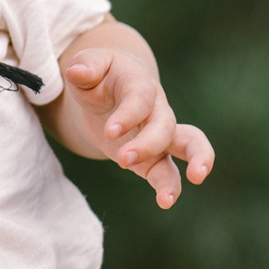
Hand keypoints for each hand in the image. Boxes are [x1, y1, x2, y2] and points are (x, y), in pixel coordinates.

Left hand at [60, 47, 213, 207]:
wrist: (111, 88)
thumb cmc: (99, 76)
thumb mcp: (88, 65)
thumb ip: (85, 66)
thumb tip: (78, 72)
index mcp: (139, 84)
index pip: (140, 98)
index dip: (128, 115)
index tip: (110, 131)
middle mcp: (157, 109)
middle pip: (165, 124)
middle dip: (148, 143)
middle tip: (123, 159)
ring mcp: (160, 134)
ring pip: (188, 145)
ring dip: (190, 162)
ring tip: (172, 193)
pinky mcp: (153, 157)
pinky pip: (168, 172)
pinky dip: (169, 187)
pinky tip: (165, 203)